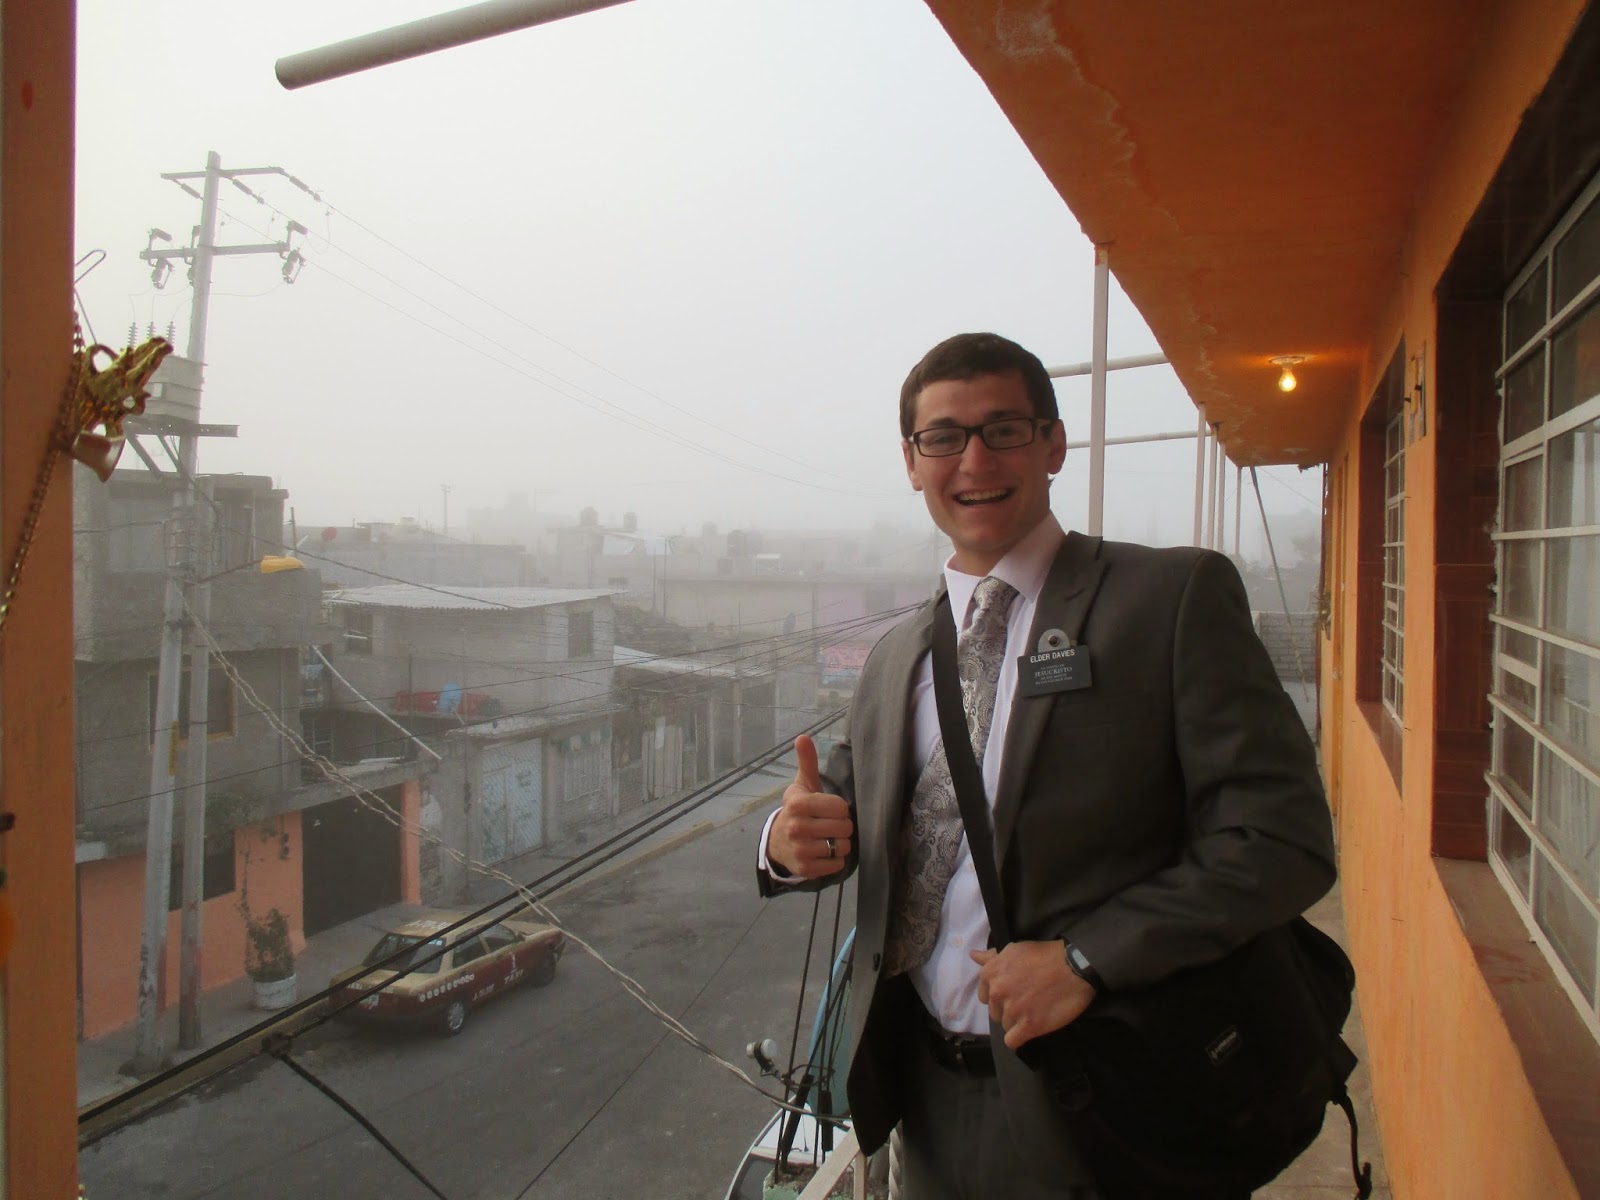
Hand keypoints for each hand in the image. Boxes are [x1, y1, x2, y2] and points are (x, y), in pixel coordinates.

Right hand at [766, 735, 853, 878]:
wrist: (778, 842)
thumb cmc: (798, 810)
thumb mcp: (802, 785)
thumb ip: (807, 762)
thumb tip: (803, 737)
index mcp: (798, 804)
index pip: (841, 807)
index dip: (840, 808)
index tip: (829, 809)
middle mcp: (797, 827)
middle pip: (844, 827)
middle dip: (842, 826)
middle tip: (830, 825)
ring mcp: (800, 850)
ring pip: (842, 847)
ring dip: (840, 844)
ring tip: (829, 838)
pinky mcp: (805, 869)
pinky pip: (837, 864)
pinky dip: (835, 860)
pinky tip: (824, 853)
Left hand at [971, 941, 1095, 1049]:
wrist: (1074, 967)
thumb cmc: (1045, 955)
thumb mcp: (1015, 950)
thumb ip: (992, 958)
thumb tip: (973, 956)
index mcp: (991, 973)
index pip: (984, 996)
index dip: (1000, 996)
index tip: (1014, 993)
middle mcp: (997, 992)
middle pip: (995, 1012)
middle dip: (1009, 1009)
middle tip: (1027, 1002)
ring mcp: (1013, 1010)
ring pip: (1006, 1026)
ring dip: (1018, 1022)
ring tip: (1035, 1012)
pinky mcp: (1028, 1026)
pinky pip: (1012, 1042)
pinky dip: (1019, 1038)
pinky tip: (1030, 1029)